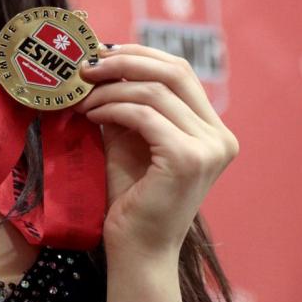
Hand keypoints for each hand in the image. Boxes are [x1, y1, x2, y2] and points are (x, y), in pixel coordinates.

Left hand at [74, 44, 238, 258]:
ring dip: (110, 90)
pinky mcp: (187, 158)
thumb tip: (102, 61)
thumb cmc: (130, 196)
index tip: (100, 53)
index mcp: (213, 130)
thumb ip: (127, 102)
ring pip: (154, 91)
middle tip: (85, 66)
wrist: (135, 248)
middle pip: (174, 71)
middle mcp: (220, 137)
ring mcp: (209, 148)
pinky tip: (91, 117)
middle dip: (124, 61)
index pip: (180, 71)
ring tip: (81, 100)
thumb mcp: (129, 138)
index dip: (140, 54)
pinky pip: (143, 114)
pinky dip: (112, 108)